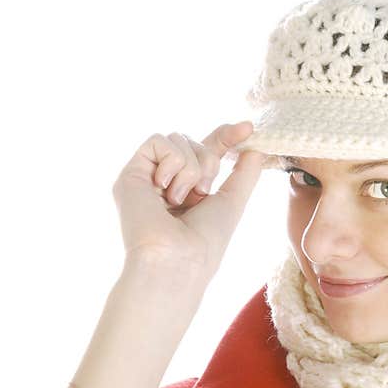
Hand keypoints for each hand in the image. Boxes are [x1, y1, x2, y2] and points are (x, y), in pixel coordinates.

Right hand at [111, 122, 265, 278]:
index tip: (247, 128)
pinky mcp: (130, 174)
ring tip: (180, 200)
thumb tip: (256, 147)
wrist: (177, 259)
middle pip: (193, 141)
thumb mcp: (232, 202)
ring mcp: (147, 178)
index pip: (207, 150)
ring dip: (191, 167)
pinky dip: (171, 162)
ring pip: (178, 138)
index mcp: (189, 190)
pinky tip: (165, 190)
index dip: (226, 136)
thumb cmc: (205, 242)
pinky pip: (158, 141)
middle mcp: (166, 182)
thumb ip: (244, 174)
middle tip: (202, 192)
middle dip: (208, 161)